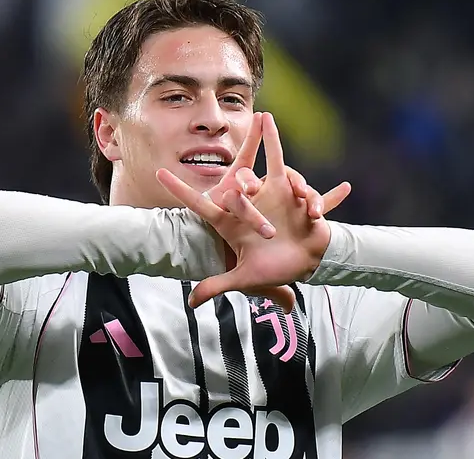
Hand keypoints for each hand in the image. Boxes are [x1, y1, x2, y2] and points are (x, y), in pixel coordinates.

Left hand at [158, 112, 350, 311]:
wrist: (308, 262)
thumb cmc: (277, 269)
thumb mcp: (246, 278)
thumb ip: (217, 285)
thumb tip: (191, 303)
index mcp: (231, 224)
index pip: (200, 205)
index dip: (179, 190)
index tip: (158, 174)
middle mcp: (248, 205)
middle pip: (236, 190)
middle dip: (244, 197)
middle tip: (257, 207)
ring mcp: (271, 194)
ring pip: (265, 170)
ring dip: (271, 172)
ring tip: (295, 194)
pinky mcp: (294, 191)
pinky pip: (296, 179)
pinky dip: (308, 193)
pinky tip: (314, 213)